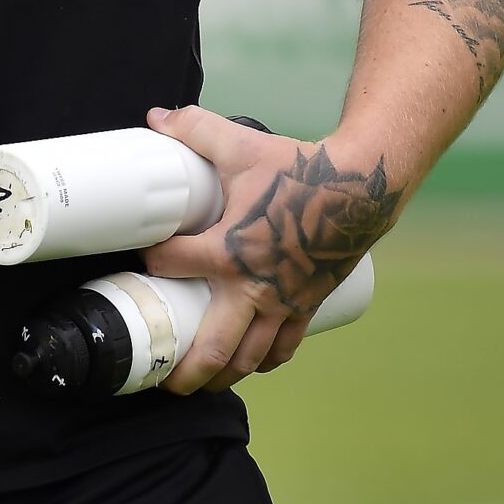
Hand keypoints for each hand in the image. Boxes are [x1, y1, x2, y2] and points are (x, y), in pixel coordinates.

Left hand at [138, 106, 401, 394]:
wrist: (362, 190)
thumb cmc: (299, 169)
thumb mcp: (241, 144)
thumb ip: (194, 129)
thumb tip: (155, 118)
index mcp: (229, 250)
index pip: (171, 264)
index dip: (150, 260)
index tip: (141, 256)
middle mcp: (253, 288)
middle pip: (212, 347)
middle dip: (184, 371)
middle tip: (160, 381)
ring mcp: (282, 303)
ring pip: (248, 358)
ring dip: (221, 376)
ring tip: (198, 385)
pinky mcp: (305, 306)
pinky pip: (283, 347)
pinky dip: (264, 362)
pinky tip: (249, 366)